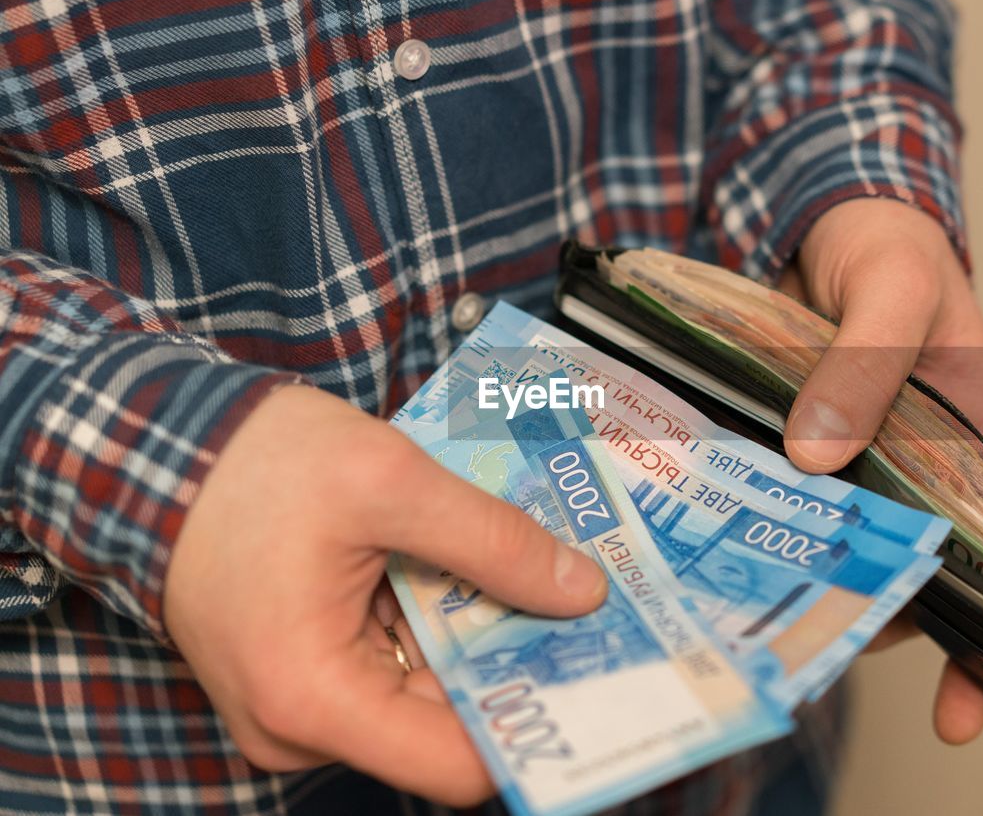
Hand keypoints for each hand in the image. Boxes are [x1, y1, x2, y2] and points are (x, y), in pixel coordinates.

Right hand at [164, 386, 606, 804]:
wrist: (154, 444)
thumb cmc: (252, 462)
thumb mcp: (390, 481)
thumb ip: (493, 541)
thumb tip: (581, 592)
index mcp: (313, 697)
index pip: (457, 766)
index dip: (538, 724)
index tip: (599, 676)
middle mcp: (298, 726)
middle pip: (446, 729)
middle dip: (518, 669)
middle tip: (588, 615)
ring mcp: (297, 705)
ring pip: (423, 696)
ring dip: (480, 641)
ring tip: (541, 582)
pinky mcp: (301, 674)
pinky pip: (391, 670)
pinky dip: (436, 628)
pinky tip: (478, 576)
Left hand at [782, 198, 982, 744]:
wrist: (823, 208)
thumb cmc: (892, 245)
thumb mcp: (896, 288)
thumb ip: (867, 364)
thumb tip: (818, 456)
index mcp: (971, 448)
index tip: (960, 714)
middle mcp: (907, 471)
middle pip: (897, 567)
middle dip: (860, 613)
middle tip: (805, 650)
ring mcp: (840, 462)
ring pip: (826, 541)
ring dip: (792, 570)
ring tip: (739, 608)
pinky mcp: (781, 442)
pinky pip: (769, 497)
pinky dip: (745, 520)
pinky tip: (700, 541)